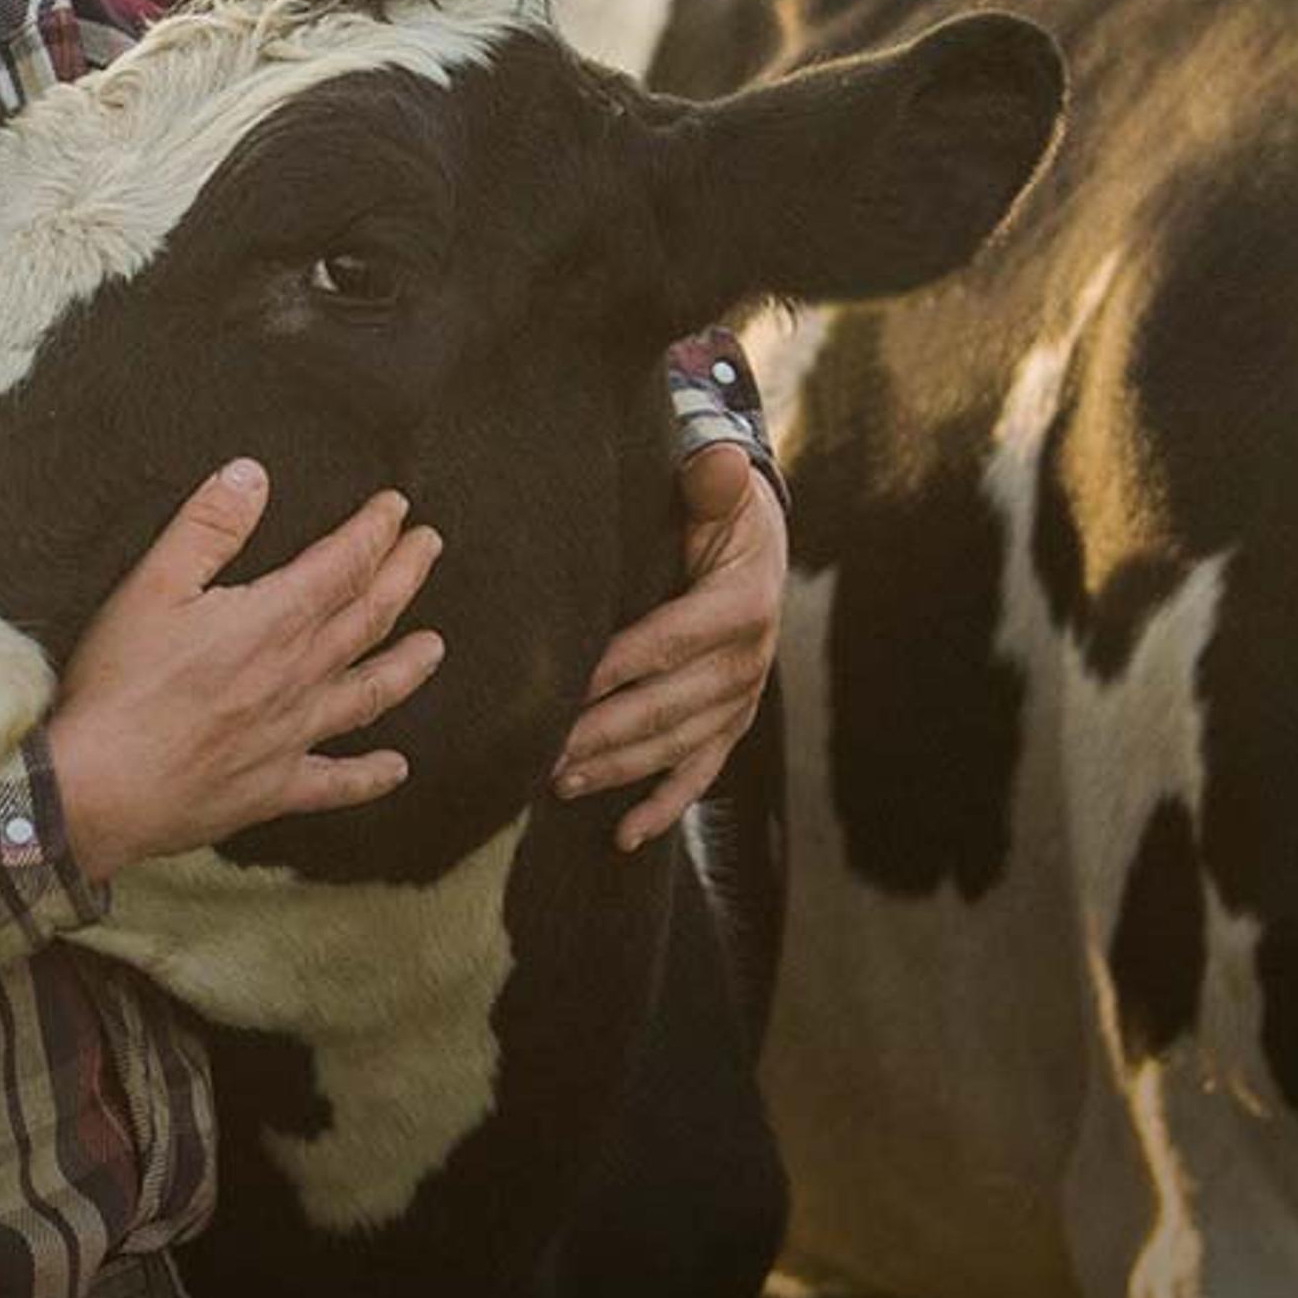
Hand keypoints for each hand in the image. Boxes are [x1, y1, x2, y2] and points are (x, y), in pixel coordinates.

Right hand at [47, 462, 443, 886]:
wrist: (99, 789)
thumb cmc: (119, 686)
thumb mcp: (151, 587)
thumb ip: (207, 528)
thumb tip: (253, 474)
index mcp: (271, 620)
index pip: (342, 564)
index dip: (374, 531)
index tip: (397, 508)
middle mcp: (297, 675)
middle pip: (368, 618)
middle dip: (403, 576)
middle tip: (429, 546)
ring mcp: (292, 735)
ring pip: (369, 693)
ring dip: (408, 666)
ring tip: (435, 646)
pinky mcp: (274, 788)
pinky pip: (337, 782)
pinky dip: (371, 776)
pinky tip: (397, 768)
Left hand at [553, 443, 784, 852]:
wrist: (755, 541)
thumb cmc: (716, 511)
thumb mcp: (717, 490)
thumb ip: (710, 483)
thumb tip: (720, 461)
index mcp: (740, 605)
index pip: (668, 642)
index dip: (617, 668)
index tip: (564, 689)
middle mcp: (747, 661)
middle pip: (667, 706)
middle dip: (604, 734)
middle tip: (543, 754)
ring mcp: (740, 699)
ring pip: (676, 746)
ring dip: (620, 770)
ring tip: (559, 784)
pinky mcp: (729, 722)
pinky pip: (700, 772)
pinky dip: (665, 806)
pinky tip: (626, 837)